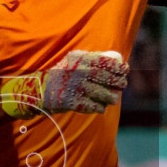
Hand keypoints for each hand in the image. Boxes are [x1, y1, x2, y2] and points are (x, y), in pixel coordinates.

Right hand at [0, 50, 127, 118]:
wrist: (41, 90)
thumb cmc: (62, 74)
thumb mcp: (73, 60)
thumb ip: (91, 59)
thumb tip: (115, 60)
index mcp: (80, 59)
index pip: (105, 61)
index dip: (119, 66)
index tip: (125, 70)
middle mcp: (78, 72)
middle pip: (107, 78)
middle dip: (119, 82)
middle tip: (123, 85)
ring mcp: (75, 87)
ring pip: (103, 94)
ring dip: (112, 97)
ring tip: (113, 98)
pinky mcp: (72, 102)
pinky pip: (94, 106)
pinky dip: (100, 107)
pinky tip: (101, 107)